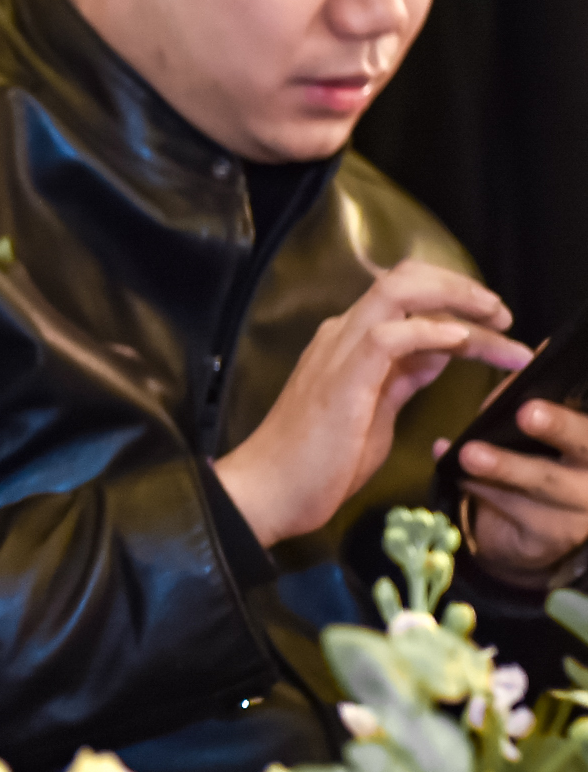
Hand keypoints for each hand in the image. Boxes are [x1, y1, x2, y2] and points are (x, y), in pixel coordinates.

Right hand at [216, 261, 528, 546]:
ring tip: (495, 321)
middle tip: (502, 314)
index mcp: (349, 343)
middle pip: (405, 279)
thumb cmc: (316, 463)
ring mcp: (339, 352)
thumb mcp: (375, 413)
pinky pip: (388, 337)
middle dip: (462, 288)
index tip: (497, 327)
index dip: (458, 304)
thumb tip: (439, 354)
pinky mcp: (343, 379)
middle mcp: (342, 335)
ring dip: (456, 301)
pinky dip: (429, 331)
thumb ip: (403, 379)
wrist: (269, 491)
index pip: (408, 301)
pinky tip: (460, 340)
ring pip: (399, 293)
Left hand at [450, 399, 587, 586]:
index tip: (540, 395)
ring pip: (542, 482)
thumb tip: (523, 362)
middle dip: (559, 427)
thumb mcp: (543, 426)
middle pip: (585, 445)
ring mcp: (583, 509)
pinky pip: (511, 507)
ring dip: (504, 466)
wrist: (538, 529)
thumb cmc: (542, 460)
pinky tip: (457, 473)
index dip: (570, 413)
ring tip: (471, 453)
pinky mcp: (553, 535)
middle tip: (527, 413)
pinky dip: (479, 487)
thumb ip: (534, 396)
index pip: (586, 423)